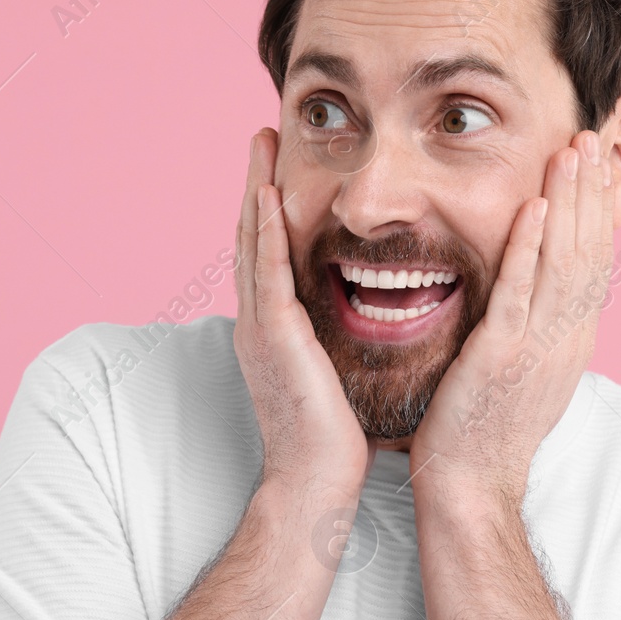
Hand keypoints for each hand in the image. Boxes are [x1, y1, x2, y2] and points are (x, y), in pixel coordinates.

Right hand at [233, 128, 374, 499]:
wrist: (316, 483)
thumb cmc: (335, 440)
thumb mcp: (335, 375)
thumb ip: (337, 340)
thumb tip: (369, 315)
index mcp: (273, 331)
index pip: (269, 257)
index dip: (268, 211)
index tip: (277, 169)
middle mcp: (258, 323)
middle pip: (250, 238)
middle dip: (254, 185)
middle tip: (261, 136)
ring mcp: (259, 328)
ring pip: (251, 244)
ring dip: (253, 190)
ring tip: (260, 143)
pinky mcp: (272, 337)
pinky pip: (266, 273)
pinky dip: (262, 231)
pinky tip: (266, 196)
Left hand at [409, 129, 614, 507]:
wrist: (471, 485)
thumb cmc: (485, 431)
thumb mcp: (525, 371)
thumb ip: (535, 328)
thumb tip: (538, 293)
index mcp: (571, 340)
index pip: (593, 260)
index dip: (597, 209)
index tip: (597, 163)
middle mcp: (566, 338)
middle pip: (588, 250)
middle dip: (590, 190)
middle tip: (591, 136)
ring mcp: (538, 346)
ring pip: (562, 261)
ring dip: (569, 202)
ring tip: (571, 150)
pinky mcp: (502, 355)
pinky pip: (519, 292)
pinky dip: (528, 246)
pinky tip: (533, 207)